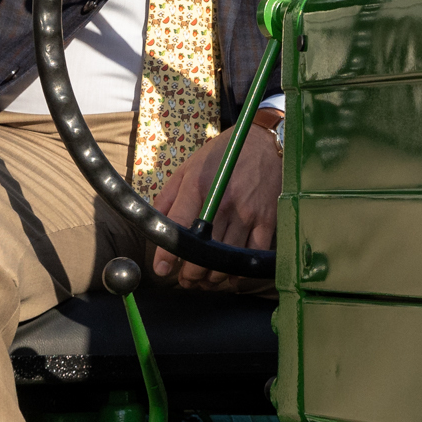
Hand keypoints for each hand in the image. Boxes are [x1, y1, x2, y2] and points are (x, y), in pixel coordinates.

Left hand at [147, 118, 281, 290]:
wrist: (264, 142)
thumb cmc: (223, 155)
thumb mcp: (189, 168)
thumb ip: (169, 197)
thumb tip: (153, 225)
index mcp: (199, 185)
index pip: (179, 225)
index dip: (168, 252)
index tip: (161, 269)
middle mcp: (223, 200)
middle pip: (204, 250)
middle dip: (191, 273)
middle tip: (185, 279)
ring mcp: (247, 212)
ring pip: (227, 258)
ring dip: (212, 277)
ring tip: (204, 280)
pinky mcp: (267, 219)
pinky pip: (253, 255)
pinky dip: (239, 272)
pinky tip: (229, 276)